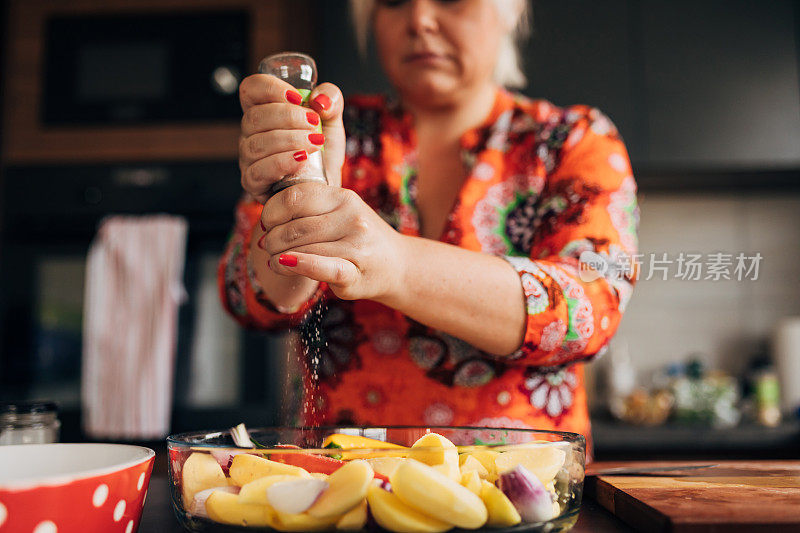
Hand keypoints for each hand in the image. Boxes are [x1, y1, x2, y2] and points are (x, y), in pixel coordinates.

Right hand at [238, 74, 345, 202]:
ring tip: (315, 143)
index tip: (297, 96)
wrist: (327, 189)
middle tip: (314, 123)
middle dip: (288, 117)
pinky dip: (282, 162)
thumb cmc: (323, 155)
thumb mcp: (332, 121)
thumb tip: (319, 99)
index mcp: (264, 112)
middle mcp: (251, 134)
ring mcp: (249, 159)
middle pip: (254, 117)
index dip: (270, 88)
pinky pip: (258, 171)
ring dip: (290, 140)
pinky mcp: (253, 183)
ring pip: (256, 144)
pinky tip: (302, 159)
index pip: (251, 89)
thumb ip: (330, 98)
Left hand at [256, 181, 406, 301]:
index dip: (272, 210)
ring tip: (273, 260)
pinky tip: (283, 264)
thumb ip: (311, 208)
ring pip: (303, 248)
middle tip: (266, 246)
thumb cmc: (359, 239)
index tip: (266, 222)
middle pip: (295, 226)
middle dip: (272, 238)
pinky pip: (322, 267)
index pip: (296, 197)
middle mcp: (352, 218)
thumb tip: (266, 214)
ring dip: (278, 255)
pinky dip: (299, 264)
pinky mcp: (355, 273)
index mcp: (344, 198)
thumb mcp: (340, 213)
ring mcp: (356, 246)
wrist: (397, 266)